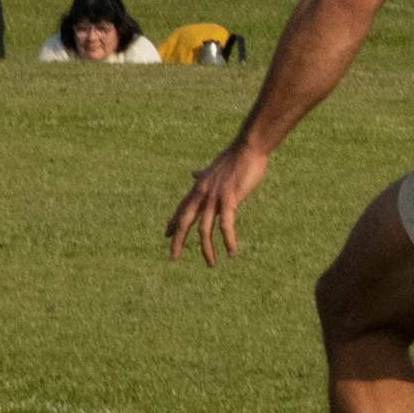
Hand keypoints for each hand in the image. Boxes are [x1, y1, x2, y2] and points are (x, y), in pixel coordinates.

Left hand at [166, 142, 269, 265]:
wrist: (248, 148)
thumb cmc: (235, 157)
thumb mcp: (214, 168)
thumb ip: (203, 175)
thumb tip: (193, 172)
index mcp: (199, 187)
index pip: (181, 209)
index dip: (173, 223)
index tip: (165, 236)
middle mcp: (202, 194)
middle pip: (185, 222)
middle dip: (177, 241)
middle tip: (172, 258)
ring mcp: (214, 198)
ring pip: (204, 229)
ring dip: (206, 249)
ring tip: (210, 264)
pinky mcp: (230, 200)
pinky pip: (226, 226)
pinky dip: (228, 241)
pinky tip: (231, 252)